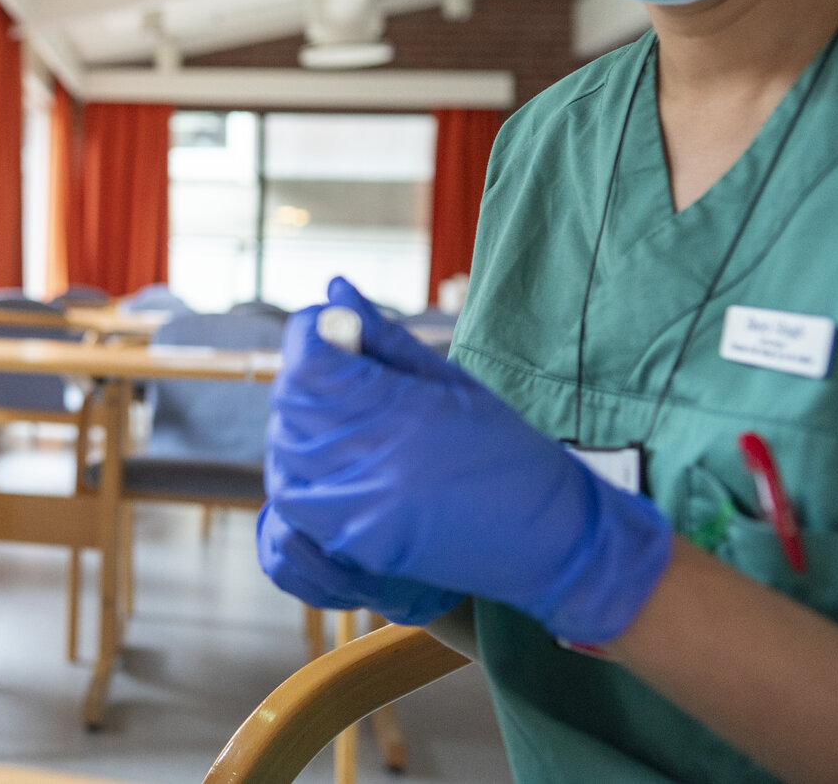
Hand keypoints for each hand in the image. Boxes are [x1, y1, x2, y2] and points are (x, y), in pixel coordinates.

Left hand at [263, 278, 671, 646]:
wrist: (553, 539)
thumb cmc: (509, 452)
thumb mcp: (452, 382)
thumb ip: (384, 337)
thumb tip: (334, 290)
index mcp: (402, 414)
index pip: (310, 363)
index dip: (308, 335)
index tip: (326, 329)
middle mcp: (373, 466)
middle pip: (290, 407)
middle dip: (303, 380)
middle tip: (334, 372)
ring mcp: (360, 513)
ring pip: (284, 459)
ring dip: (297, 431)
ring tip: (336, 420)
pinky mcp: (357, 548)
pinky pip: (293, 510)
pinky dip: (300, 481)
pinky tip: (330, 467)